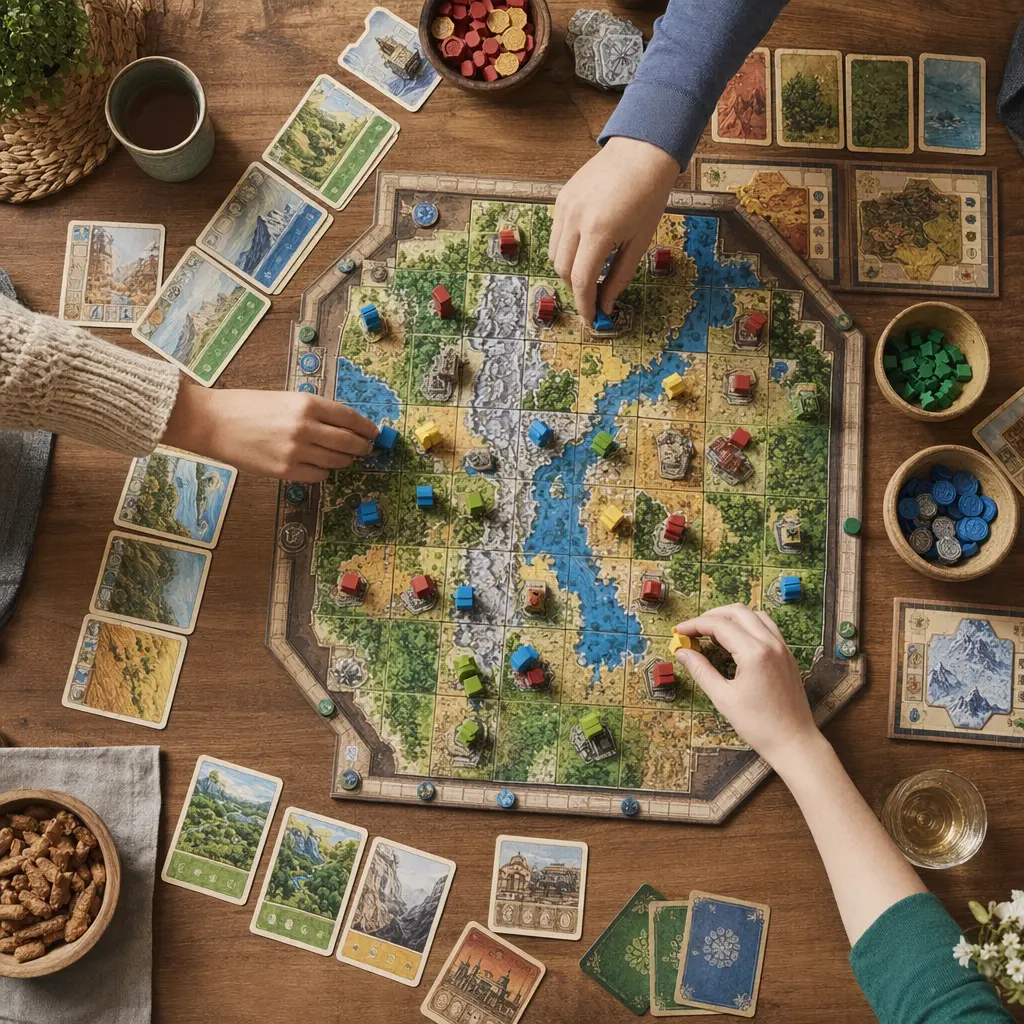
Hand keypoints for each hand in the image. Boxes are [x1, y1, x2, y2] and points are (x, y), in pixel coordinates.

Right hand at [162, 385, 378, 481]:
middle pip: (349, 442)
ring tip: (345, 458)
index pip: (350, 418)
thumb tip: (344, 426)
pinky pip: (318, 475)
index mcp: (307, 404)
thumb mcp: (286, 399)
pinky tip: (320, 466)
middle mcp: (305, 427)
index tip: (374, 432)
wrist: (214, 423)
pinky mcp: (285, 471)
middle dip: (362, 447)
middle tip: (366, 449)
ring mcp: (296, 451)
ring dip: (345, 460)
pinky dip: (324, 472)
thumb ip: (314, 411)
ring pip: (336, 461)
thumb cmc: (248, 407)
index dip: (366, 427)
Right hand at [549, 136, 679, 322]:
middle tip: (595, 297)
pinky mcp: (561, 198)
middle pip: (563, 271)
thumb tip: (605, 305)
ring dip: (569, 271)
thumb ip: (620, 276)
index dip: (584, 305)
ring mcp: (565, 206)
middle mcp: (576, 218)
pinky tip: (585, 248)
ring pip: (554, 255)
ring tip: (590, 271)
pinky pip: (556, 235)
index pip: (581, 279)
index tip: (592, 320)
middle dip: (577, 289)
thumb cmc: (649, 195)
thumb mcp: (640, 241)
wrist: (642, 151)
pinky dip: (566, 250)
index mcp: (600, 230)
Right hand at [673, 604, 819, 770]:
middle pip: (738, 612)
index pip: (719, 625)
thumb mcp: (723, 698)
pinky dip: (748, 625)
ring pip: (755, 615)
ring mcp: (782, 648)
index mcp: (754, 653)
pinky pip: (767, 627)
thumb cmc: (759, 725)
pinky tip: (736, 641)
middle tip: (693, 629)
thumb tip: (682, 652)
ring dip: (732, 617)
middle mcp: (771, 644)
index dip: (695, 625)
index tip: (679, 632)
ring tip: (713, 632)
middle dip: (712, 615)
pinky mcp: (788, 655)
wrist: (794, 742)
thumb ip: (701, 670)